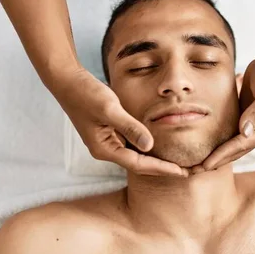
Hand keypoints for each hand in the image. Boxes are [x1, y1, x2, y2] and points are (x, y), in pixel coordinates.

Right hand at [53, 67, 188, 176]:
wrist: (67, 81)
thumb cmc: (85, 93)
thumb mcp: (109, 108)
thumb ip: (130, 127)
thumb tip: (150, 146)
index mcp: (103, 149)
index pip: (138, 164)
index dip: (161, 169)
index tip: (182, 172)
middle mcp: (105, 149)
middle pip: (139, 164)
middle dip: (162, 168)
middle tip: (188, 172)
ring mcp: (107, 140)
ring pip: (136, 154)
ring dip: (156, 158)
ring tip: (179, 162)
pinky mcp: (110, 130)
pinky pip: (133, 142)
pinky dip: (148, 144)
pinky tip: (162, 144)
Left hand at [200, 57, 254, 170]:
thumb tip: (244, 131)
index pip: (240, 147)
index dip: (221, 156)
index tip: (205, 165)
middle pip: (233, 152)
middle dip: (213, 162)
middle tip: (192, 172)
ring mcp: (251, 130)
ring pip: (229, 148)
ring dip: (212, 156)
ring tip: (193, 166)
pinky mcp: (243, 122)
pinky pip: (227, 137)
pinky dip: (215, 144)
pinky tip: (200, 149)